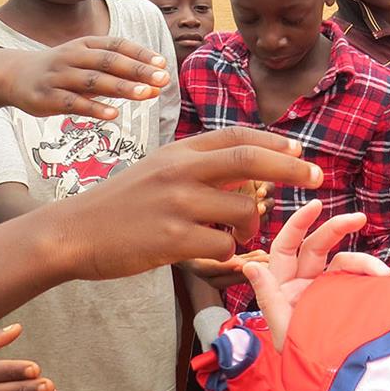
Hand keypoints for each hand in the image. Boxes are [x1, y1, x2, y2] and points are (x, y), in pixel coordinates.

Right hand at [0, 36, 171, 120]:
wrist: (16, 75)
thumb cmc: (63, 70)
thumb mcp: (87, 64)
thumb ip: (118, 74)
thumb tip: (154, 84)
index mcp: (85, 45)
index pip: (117, 45)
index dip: (140, 54)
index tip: (163, 64)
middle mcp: (73, 57)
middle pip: (109, 62)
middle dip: (137, 70)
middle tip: (162, 79)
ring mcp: (59, 76)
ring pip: (93, 81)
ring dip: (121, 87)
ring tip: (145, 94)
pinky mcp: (47, 97)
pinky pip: (73, 103)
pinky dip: (94, 108)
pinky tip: (113, 114)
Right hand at [46, 127, 324, 281]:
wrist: (73, 233)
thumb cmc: (120, 205)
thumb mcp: (158, 171)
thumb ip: (199, 168)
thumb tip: (248, 171)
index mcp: (179, 153)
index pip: (236, 137)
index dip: (274, 141)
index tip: (299, 150)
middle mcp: (180, 171)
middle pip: (248, 159)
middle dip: (290, 167)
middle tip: (316, 177)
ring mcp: (176, 204)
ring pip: (241, 210)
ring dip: (251, 226)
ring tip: (237, 235)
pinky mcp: (170, 239)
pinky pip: (222, 246)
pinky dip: (228, 252)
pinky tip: (213, 253)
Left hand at [243, 199, 389, 348]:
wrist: (337, 383)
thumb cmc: (303, 361)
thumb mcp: (283, 330)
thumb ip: (269, 297)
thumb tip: (249, 266)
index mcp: (283, 288)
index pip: (285, 248)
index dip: (297, 224)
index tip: (316, 205)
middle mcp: (304, 285)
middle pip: (317, 246)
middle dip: (336, 228)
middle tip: (357, 218)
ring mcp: (328, 291)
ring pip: (344, 261)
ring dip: (364, 262)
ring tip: (382, 274)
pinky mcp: (350, 299)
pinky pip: (360, 279)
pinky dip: (372, 276)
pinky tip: (384, 282)